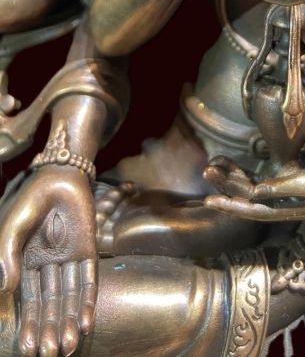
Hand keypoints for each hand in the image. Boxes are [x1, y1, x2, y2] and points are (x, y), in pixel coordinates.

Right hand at [0, 166, 96, 356]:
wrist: (60, 173)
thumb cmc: (32, 199)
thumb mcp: (12, 228)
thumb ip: (7, 256)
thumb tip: (6, 289)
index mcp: (26, 262)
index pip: (28, 300)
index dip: (28, 324)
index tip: (26, 348)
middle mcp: (48, 264)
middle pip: (50, 304)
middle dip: (50, 328)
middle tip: (49, 353)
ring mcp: (69, 258)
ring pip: (69, 297)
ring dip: (69, 321)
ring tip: (67, 346)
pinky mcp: (88, 249)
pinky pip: (88, 279)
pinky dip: (88, 301)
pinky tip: (87, 322)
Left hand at [204, 157, 304, 220]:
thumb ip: (285, 187)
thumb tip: (255, 191)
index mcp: (289, 210)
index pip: (253, 211)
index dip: (230, 206)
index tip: (209, 201)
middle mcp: (284, 204)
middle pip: (249, 198)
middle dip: (228, 186)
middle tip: (207, 172)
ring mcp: (287, 193)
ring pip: (254, 187)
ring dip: (235, 177)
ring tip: (215, 165)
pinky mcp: (292, 180)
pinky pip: (264, 177)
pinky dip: (250, 171)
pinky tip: (237, 164)